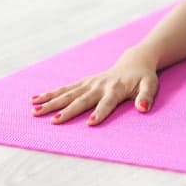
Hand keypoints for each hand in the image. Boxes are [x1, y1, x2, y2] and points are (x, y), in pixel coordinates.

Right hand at [29, 49, 158, 124]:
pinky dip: (50, 94)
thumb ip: (146, 97)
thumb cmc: (143, 78)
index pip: (107, 103)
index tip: (90, 123)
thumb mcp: (150, 85)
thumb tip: (143, 108)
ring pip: (68, 93)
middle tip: (54, 121)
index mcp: (116, 89)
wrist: (134, 62)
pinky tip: (34, 100)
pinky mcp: (83, 82)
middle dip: (68, 110)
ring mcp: (89, 83)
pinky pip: (64, 88)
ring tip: (35, 111)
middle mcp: (99, 86)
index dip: (100, 113)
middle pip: (82, 99)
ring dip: (51, 102)